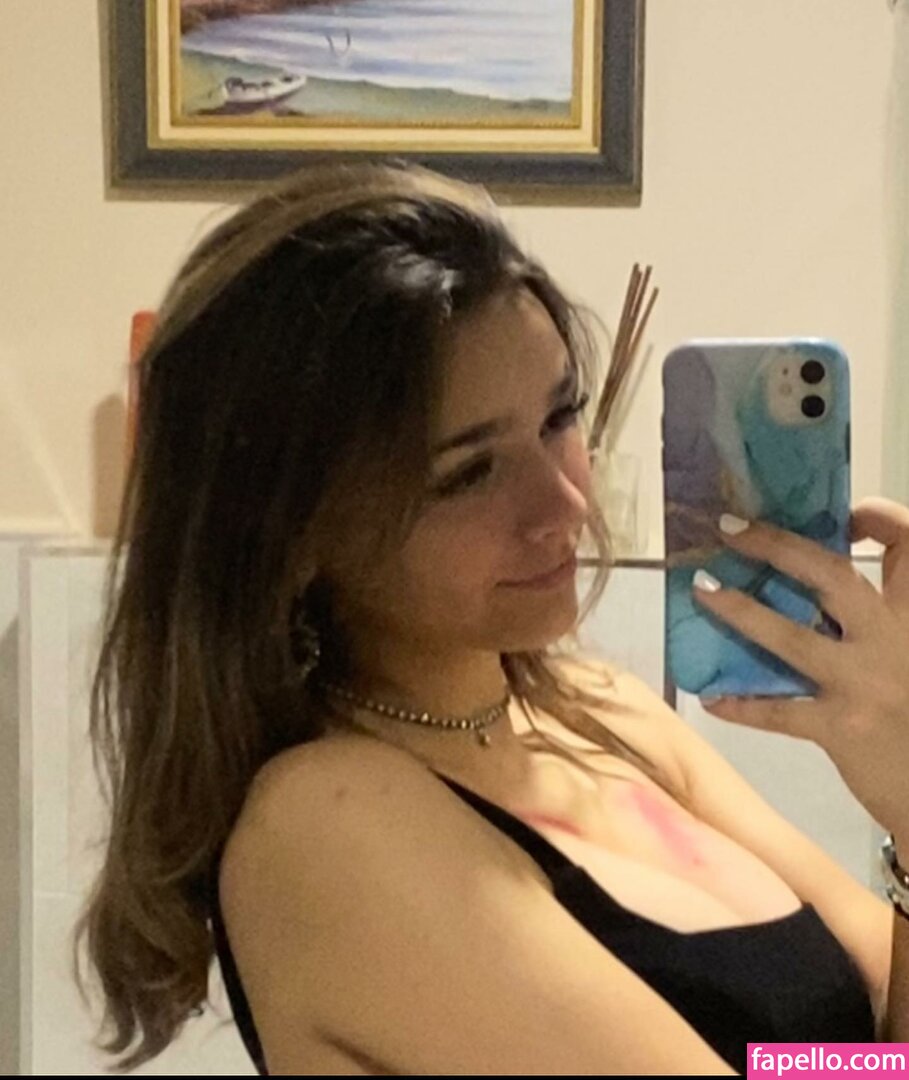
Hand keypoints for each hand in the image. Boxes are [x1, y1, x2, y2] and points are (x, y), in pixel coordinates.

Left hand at [691, 496, 908, 835]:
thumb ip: (879, 621)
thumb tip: (814, 592)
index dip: (878, 517)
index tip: (844, 515)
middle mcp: (895, 639)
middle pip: (831, 574)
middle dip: (775, 545)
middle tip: (730, 529)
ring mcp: (866, 683)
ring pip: (791, 636)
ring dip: (741, 611)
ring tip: (703, 591)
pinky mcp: (843, 729)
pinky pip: (780, 711)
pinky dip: (742, 704)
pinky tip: (711, 698)